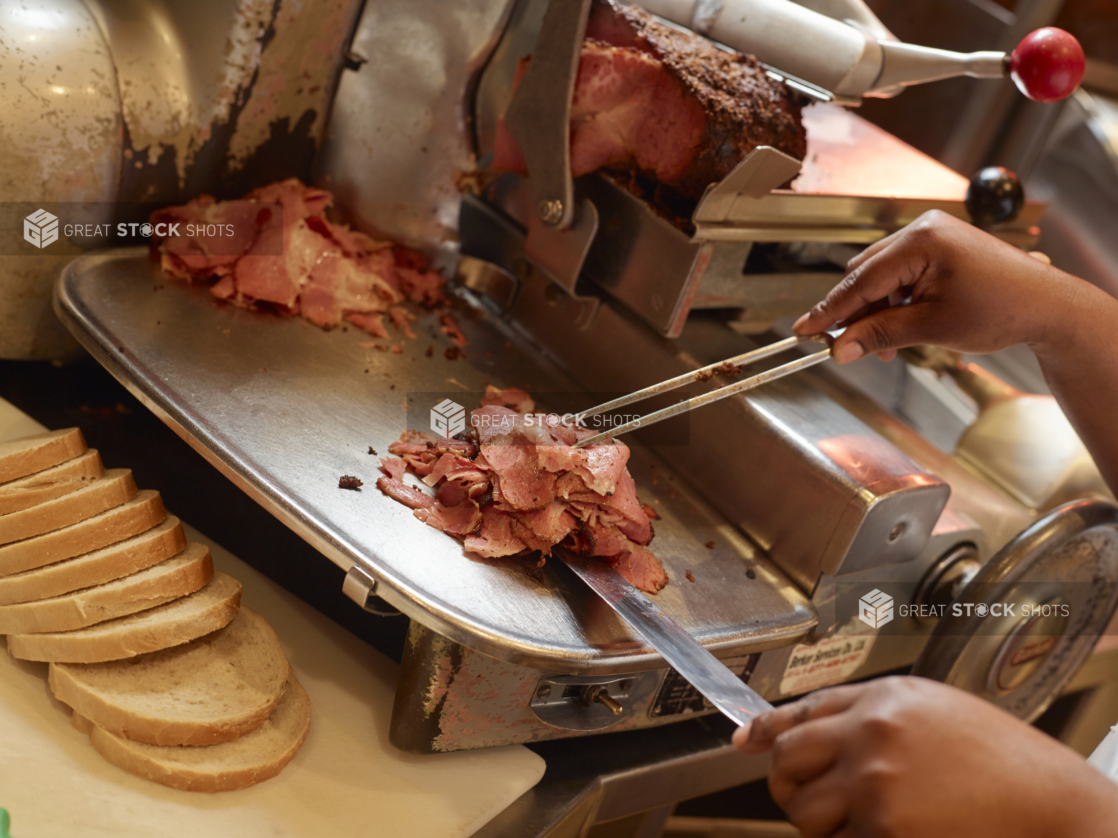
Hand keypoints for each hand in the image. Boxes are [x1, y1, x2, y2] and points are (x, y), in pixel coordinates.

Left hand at [733, 676, 1117, 837]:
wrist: (1050, 803)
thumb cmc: (1001, 760)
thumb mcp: (934, 711)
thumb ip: (872, 714)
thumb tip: (813, 727)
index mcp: (883, 700)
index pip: (802, 710)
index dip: (766, 728)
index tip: (745, 741)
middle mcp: (870, 735)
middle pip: (788, 761)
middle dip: (790, 785)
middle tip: (812, 798)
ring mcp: (875, 784)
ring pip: (804, 812)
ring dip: (821, 824)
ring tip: (863, 821)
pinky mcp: (885, 830)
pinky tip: (889, 834)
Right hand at [793, 210, 1082, 364]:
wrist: (1049, 306)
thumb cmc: (1002, 309)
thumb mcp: (932, 328)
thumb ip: (880, 335)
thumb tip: (840, 349)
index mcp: (921, 240)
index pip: (860, 280)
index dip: (830, 311)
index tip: (804, 331)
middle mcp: (923, 229)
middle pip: (867, 276)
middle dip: (857, 315)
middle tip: (845, 348)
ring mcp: (933, 235)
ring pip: (883, 278)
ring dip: (878, 313)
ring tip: (885, 349)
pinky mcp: (941, 247)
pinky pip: (902, 275)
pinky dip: (896, 303)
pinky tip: (901, 329)